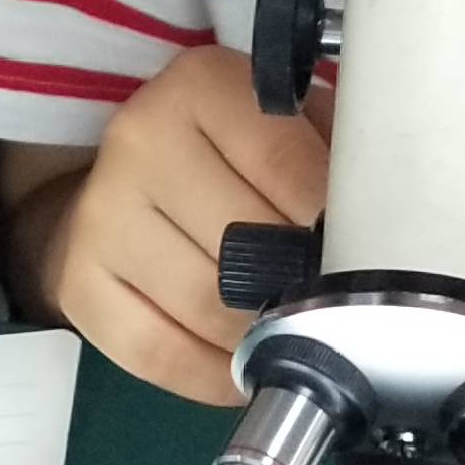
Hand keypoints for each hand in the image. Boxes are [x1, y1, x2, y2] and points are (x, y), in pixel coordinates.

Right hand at [23, 44, 328, 404]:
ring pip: (207, 306)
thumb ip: (335, 157)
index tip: (363, 255)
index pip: (286, 164)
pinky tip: (242, 364)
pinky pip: (158, 353)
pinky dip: (212, 376)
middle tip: (332, 305)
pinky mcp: (78, 281)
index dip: (334, 222)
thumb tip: (386, 227)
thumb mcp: (288, 128)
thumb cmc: (228, 157)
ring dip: (261, 335)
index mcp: (201, 88)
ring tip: (291, 333)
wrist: (123, 185)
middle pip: (246, 244)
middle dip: (299, 286)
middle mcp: (139, 140)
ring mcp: (101, 214)